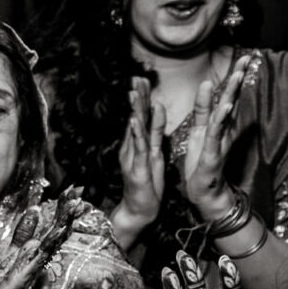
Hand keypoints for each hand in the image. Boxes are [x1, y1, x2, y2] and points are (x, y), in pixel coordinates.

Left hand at [0, 186, 79, 288]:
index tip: (73, 192)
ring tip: (75, 203)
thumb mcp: (8, 251)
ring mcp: (33, 264)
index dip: (62, 209)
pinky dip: (51, 241)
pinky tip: (60, 228)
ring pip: (52, 239)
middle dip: (66, 210)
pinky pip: (41, 254)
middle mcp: (36, 256)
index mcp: (32, 250)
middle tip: (78, 190)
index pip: (51, 225)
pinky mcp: (26, 273)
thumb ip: (21, 234)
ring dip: (63, 221)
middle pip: (55, 229)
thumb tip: (34, 212)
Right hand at [114, 78, 166, 239]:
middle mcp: (132, 148)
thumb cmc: (147, 185)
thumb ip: (153, 134)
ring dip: (134, 110)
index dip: (141, 98)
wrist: (140, 210)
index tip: (142, 80)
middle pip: (135, 118)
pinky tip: (135, 120)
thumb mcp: (153, 155)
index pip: (139, 117)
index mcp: (138, 145)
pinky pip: (138, 148)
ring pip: (135, 130)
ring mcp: (133, 158)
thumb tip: (155, 114)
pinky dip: (136, 133)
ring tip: (134, 92)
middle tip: (137, 78)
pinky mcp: (138, 168)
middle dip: (137, 98)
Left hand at [176, 67, 246, 220]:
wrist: (204, 193)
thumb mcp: (198, 132)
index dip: (233, 77)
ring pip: (225, 113)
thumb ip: (203, 111)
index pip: (225, 96)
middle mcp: (220, 130)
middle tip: (248, 58)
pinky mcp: (212, 154)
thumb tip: (208, 87)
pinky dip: (220, 120)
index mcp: (215, 124)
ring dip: (232, 93)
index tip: (243, 57)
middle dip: (237, 79)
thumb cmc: (201, 164)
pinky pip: (215, 134)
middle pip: (230, 99)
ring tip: (238, 75)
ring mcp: (218, 141)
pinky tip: (226, 106)